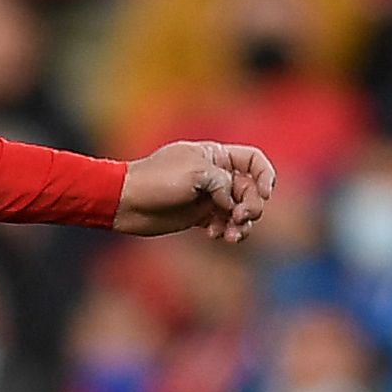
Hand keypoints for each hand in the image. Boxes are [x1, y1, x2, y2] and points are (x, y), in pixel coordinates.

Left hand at [114, 141, 275, 242]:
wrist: (125, 202)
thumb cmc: (157, 181)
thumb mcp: (195, 173)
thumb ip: (223, 182)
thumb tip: (233, 202)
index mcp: (215, 155)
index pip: (254, 160)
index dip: (265, 175)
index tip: (265, 193)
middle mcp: (215, 174)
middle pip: (251, 189)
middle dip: (252, 205)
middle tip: (240, 218)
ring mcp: (207, 196)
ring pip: (239, 210)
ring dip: (242, 224)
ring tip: (231, 235)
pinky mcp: (198, 216)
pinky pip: (223, 224)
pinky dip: (225, 231)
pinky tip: (215, 235)